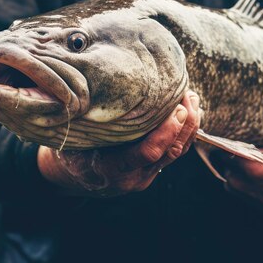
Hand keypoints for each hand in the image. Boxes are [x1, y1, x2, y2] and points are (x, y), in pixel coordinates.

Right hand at [37, 91, 200, 196]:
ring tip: (192, 98)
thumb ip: (91, 120)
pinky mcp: (152, 172)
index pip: (147, 153)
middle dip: (185, 123)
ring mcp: (144, 177)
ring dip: (189, 126)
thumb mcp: (73, 137)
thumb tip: (101, 85)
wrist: (71, 177)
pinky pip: (173, 153)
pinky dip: (185, 132)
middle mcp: (132, 177)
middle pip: (169, 152)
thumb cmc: (69, 150)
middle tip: (189, 95)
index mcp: (111, 169)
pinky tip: (190, 111)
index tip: (177, 109)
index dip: (166, 132)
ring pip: (176, 153)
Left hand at [219, 86, 262, 223]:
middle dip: (221, 134)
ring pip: (221, 160)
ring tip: (230, 128)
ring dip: (226, 148)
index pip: (219, 141)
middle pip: (218, 149)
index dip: (215, 125)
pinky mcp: (238, 192)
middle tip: (222, 113)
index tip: (212, 109)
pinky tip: (238, 147)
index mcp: (249, 167)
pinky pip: (228, 170)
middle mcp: (237, 179)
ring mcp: (235, 187)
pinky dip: (232, 159)